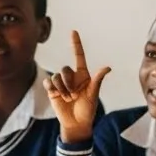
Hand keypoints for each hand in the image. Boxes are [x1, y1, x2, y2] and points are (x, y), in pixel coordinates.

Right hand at [45, 30, 110, 144]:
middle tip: (74, 95)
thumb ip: (97, 80)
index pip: (78, 56)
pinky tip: (56, 94)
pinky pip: (48, 81)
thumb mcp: (93, 94)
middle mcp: (71, 77)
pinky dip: (52, 87)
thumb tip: (107, 67)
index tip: (74, 31)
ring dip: (62, 88)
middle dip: (69, 82)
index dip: (76, 44)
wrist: (76, 123)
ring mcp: (61, 83)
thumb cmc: (87, 109)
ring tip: (68, 99)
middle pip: (65, 69)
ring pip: (56, 76)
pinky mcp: (52, 90)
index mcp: (83, 75)